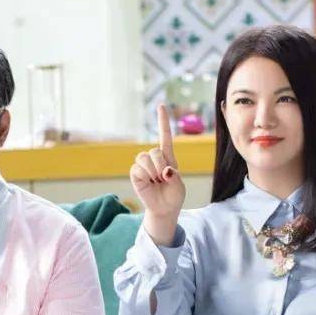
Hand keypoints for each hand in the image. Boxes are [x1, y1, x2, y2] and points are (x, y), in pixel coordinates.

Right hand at [130, 104, 185, 219]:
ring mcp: (144, 165)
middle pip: (154, 151)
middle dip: (161, 166)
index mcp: (168, 157)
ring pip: (144, 158)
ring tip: (156, 181)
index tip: (161, 106)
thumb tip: (164, 171)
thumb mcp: (179, 186)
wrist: (164, 209)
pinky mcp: (135, 173)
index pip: (165, 135)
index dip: (163, 121)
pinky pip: (137, 169)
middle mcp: (155, 158)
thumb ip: (174, 177)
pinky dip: (144, 177)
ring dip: (152, 172)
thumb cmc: (174, 195)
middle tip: (164, 179)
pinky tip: (148, 183)